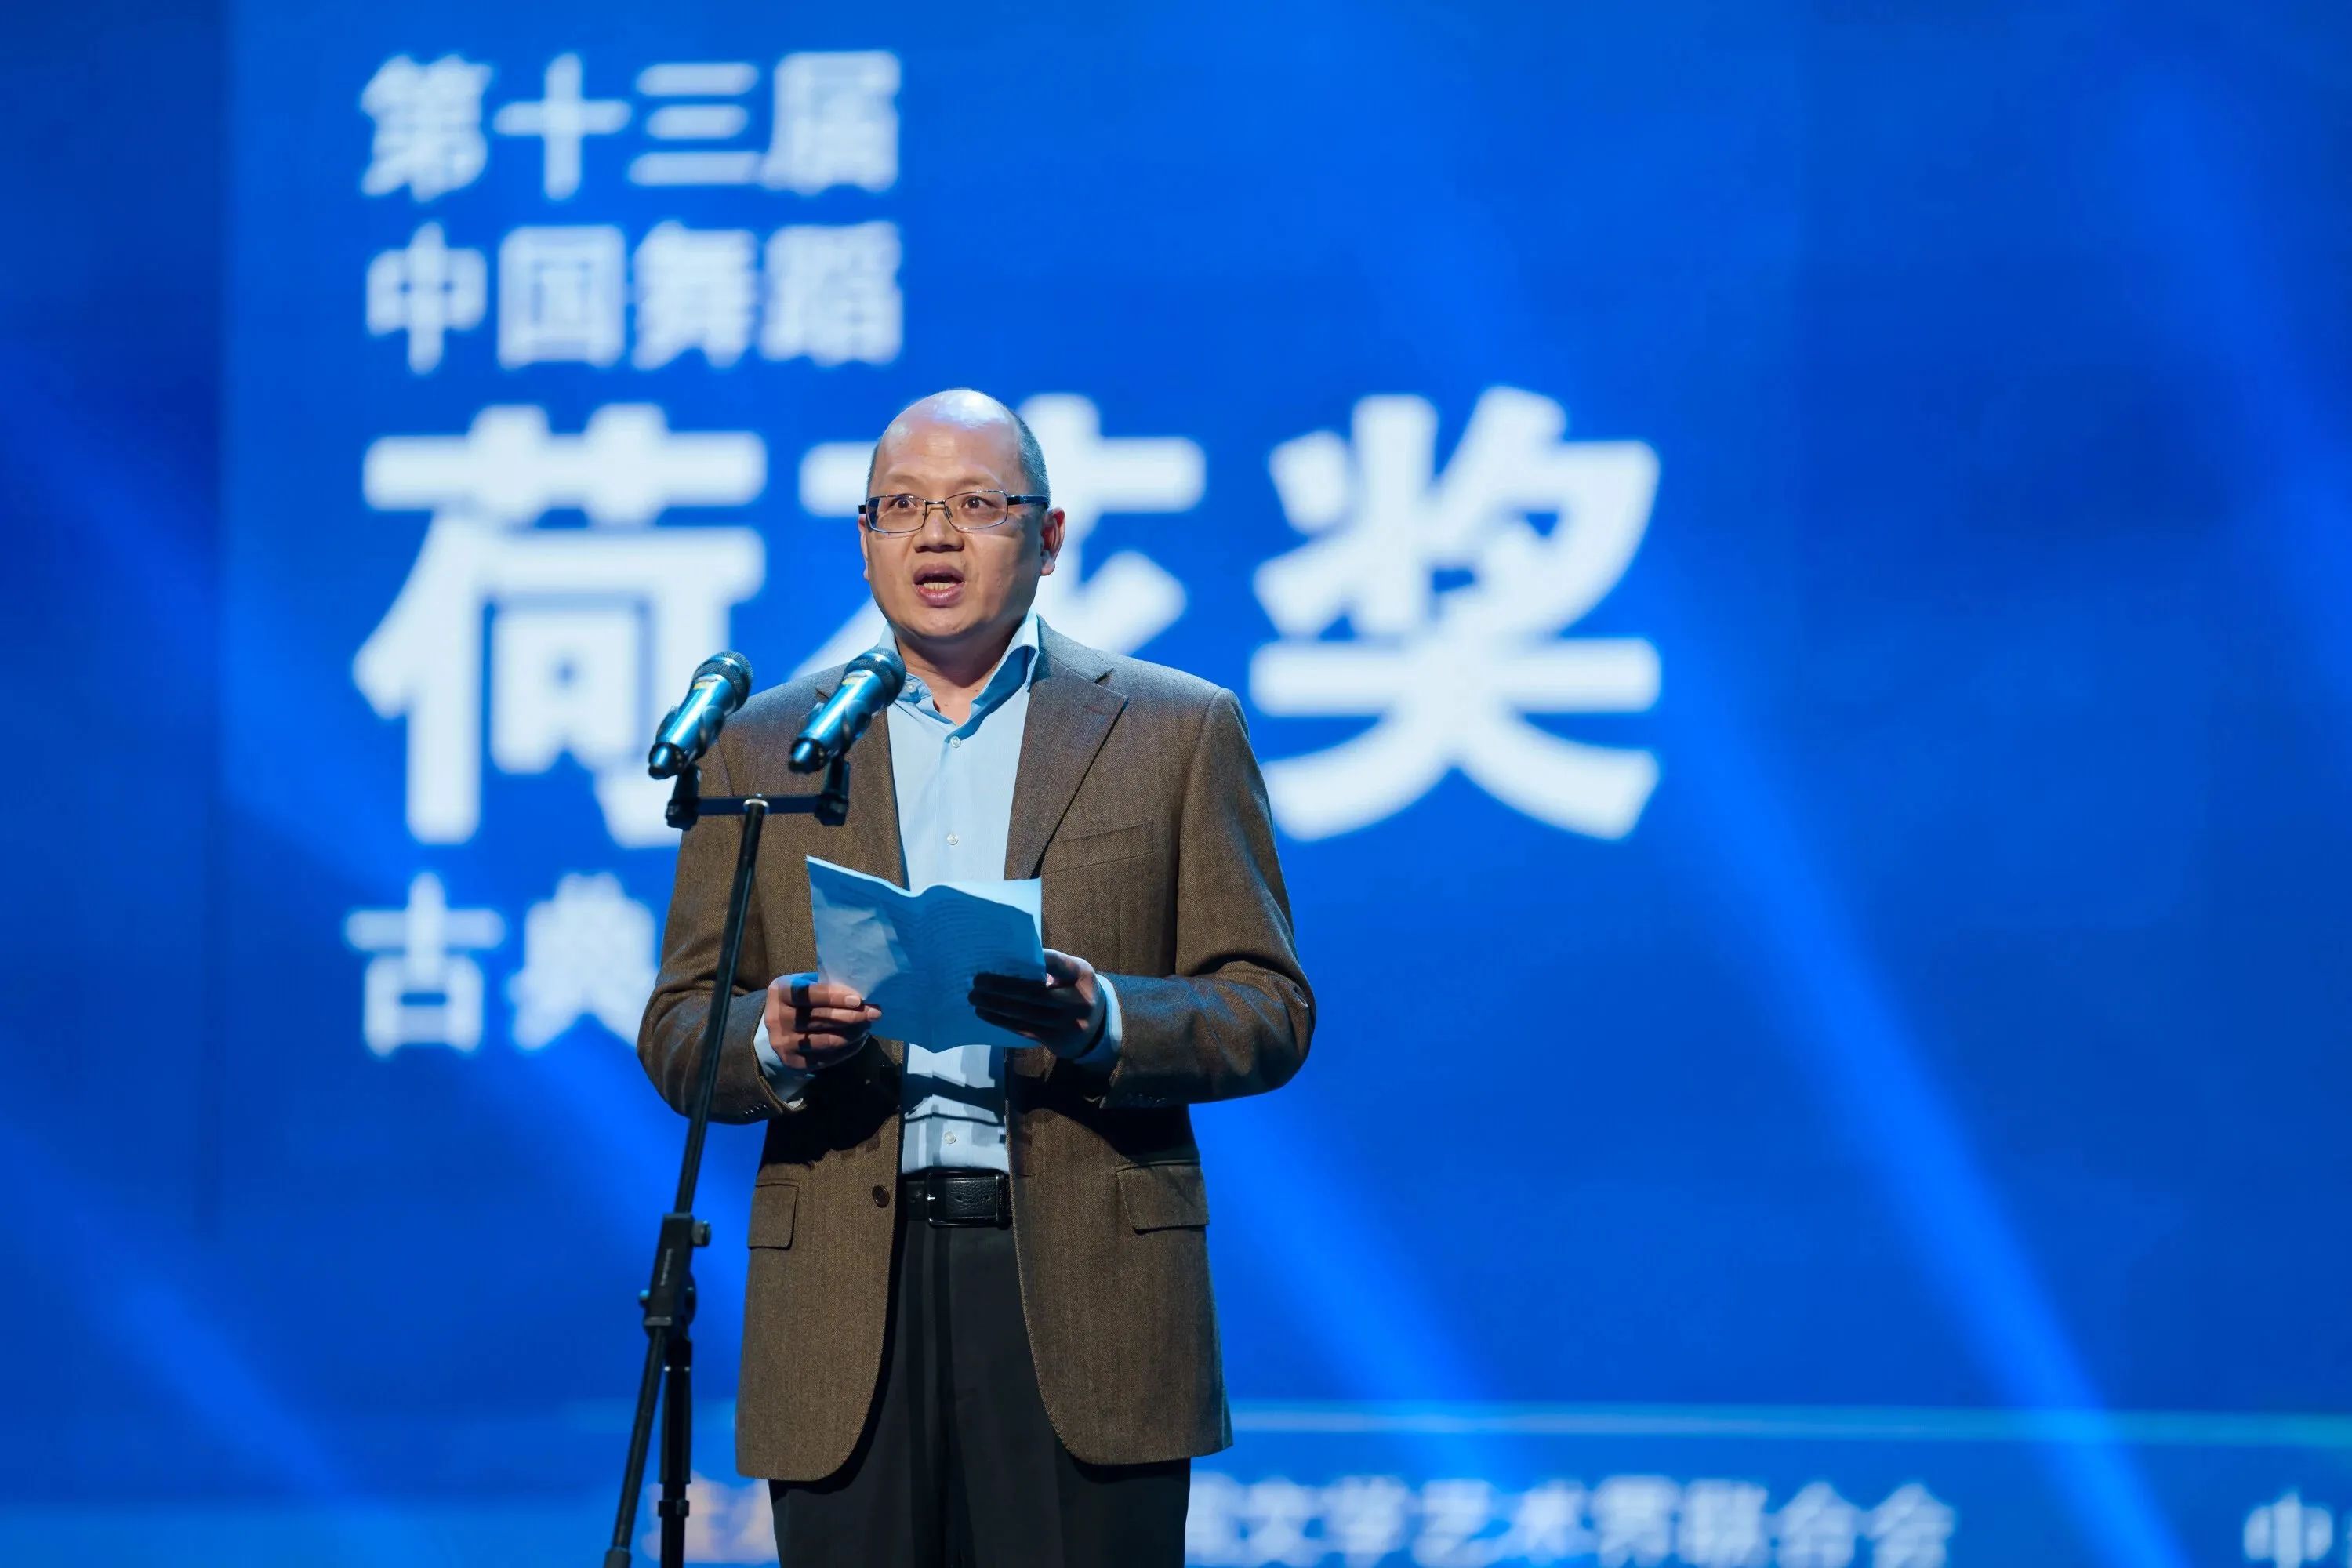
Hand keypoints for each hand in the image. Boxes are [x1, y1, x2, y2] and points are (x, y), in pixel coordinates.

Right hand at [763, 972, 880, 1072]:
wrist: (777, 1028)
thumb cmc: (800, 1000)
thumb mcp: (804, 985)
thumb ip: (825, 987)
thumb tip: (860, 992)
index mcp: (780, 994)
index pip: (807, 994)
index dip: (833, 997)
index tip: (858, 1000)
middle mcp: (778, 1019)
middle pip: (820, 1019)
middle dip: (852, 1016)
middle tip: (875, 1013)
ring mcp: (784, 1043)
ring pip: (827, 1040)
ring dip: (853, 1034)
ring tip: (868, 1026)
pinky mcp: (794, 1062)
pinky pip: (827, 1058)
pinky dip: (848, 1049)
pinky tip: (859, 1040)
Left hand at [971, 949, 1107, 1058]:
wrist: (1096, 1028)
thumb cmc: (1073, 991)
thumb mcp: (1071, 974)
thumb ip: (1050, 967)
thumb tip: (1007, 961)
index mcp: (1082, 975)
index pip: (1055, 962)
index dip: (1032, 958)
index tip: (1003, 954)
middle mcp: (1079, 999)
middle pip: (1035, 992)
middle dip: (1002, 987)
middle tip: (978, 981)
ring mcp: (1069, 1023)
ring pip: (1026, 1014)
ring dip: (996, 1006)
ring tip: (975, 998)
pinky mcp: (1058, 1040)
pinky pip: (1025, 1029)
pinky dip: (1002, 1021)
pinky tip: (986, 1014)